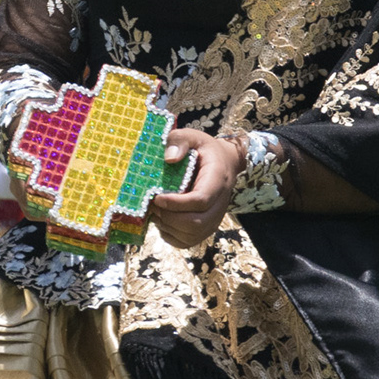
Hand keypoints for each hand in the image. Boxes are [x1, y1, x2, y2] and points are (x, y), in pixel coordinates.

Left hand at [150, 129, 247, 247]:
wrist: (224, 163)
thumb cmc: (204, 150)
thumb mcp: (193, 136)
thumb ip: (180, 140)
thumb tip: (169, 158)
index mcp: (217, 180)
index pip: (200, 200)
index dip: (177, 203)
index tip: (157, 198)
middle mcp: (220, 204)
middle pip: (196, 223)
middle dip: (169, 217)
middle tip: (153, 205)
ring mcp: (214, 219)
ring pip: (191, 235)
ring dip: (168, 227)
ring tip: (156, 212)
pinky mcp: (206, 228)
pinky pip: (188, 242)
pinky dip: (170, 236)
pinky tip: (163, 221)